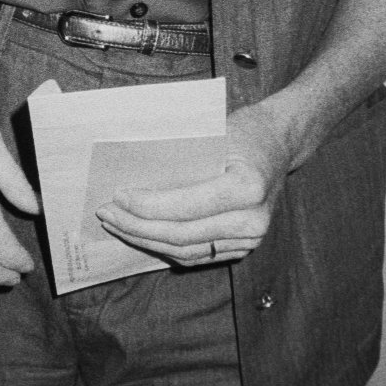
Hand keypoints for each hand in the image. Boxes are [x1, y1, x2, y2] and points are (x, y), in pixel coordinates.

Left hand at [94, 100, 293, 267]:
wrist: (279, 142)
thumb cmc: (243, 131)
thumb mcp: (214, 134)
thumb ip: (180, 159)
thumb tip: (129, 175)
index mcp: (247, 188)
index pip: (186, 206)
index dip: (147, 206)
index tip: (116, 197)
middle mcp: (253, 221)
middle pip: (182, 234)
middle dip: (138, 226)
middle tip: (106, 213)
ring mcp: (250, 239)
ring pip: (186, 251)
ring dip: (146, 241)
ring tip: (116, 225)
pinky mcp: (243, 247)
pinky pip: (197, 254)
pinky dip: (165, 246)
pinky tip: (141, 234)